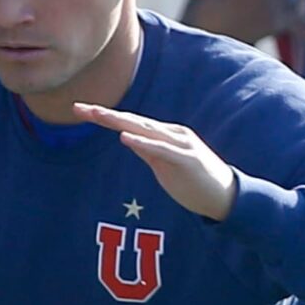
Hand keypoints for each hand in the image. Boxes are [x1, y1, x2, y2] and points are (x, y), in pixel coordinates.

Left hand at [74, 103, 235, 220]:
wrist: (225, 197)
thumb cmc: (194, 182)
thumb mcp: (164, 166)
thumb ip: (148, 152)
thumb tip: (128, 139)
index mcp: (164, 135)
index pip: (130, 123)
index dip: (106, 117)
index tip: (81, 111)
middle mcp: (171, 134)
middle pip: (132, 121)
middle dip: (105, 115)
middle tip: (79, 107)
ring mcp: (180, 145)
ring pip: (144, 129)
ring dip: (119, 122)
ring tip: (97, 115)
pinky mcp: (187, 160)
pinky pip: (160, 150)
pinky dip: (142, 143)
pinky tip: (124, 137)